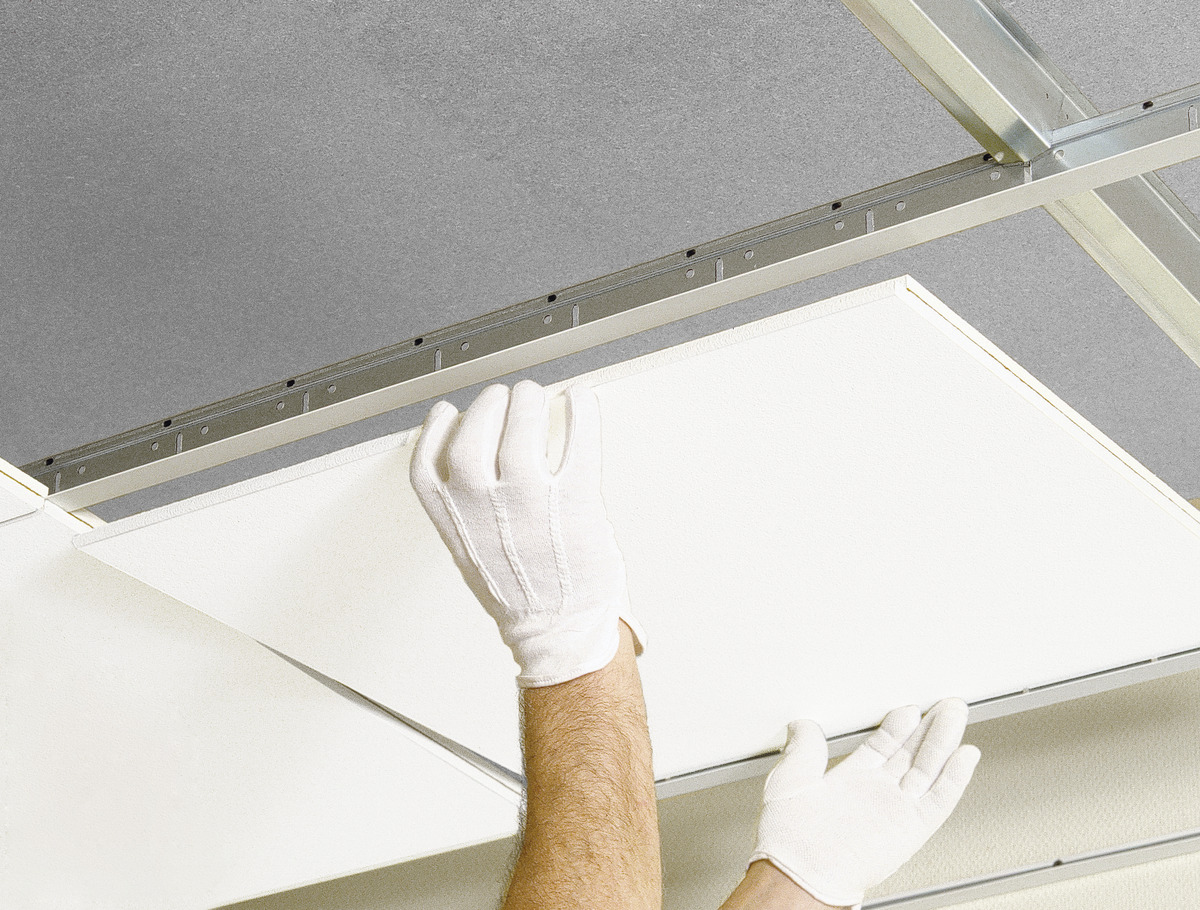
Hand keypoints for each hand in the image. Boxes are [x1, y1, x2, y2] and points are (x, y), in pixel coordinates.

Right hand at [410, 380, 645, 687]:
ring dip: (530, 400)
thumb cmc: (521, 592)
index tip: (450, 413)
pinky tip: (580, 401)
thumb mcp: (470, 551)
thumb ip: (463, 508)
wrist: (560, 631)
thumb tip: (474, 462)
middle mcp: (484, 504)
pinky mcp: (575, 498)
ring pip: (522, 422)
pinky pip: (579, 437)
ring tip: (538, 397)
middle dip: (492, 403)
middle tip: (508, 399)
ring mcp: (529, 499)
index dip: (436, 428)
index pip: (427, 460)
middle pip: (475, 428)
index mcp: (452, 518)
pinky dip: (581, 409)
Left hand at [748, 697, 980, 909]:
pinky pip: (940, 799)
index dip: (898, 725)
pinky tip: (966, 755)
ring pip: (928, 768)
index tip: (909, 707)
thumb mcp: (790, 777)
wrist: (800, 872)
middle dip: (931, 727)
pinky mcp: (912, 827)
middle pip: (912, 752)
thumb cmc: (789, 838)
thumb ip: (803, 748)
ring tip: (956, 713)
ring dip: (945, 741)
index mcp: (850, 780)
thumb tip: (802, 726)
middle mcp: (877, 793)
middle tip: (947, 704)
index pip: (883, 744)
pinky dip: (955, 778)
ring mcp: (896, 809)